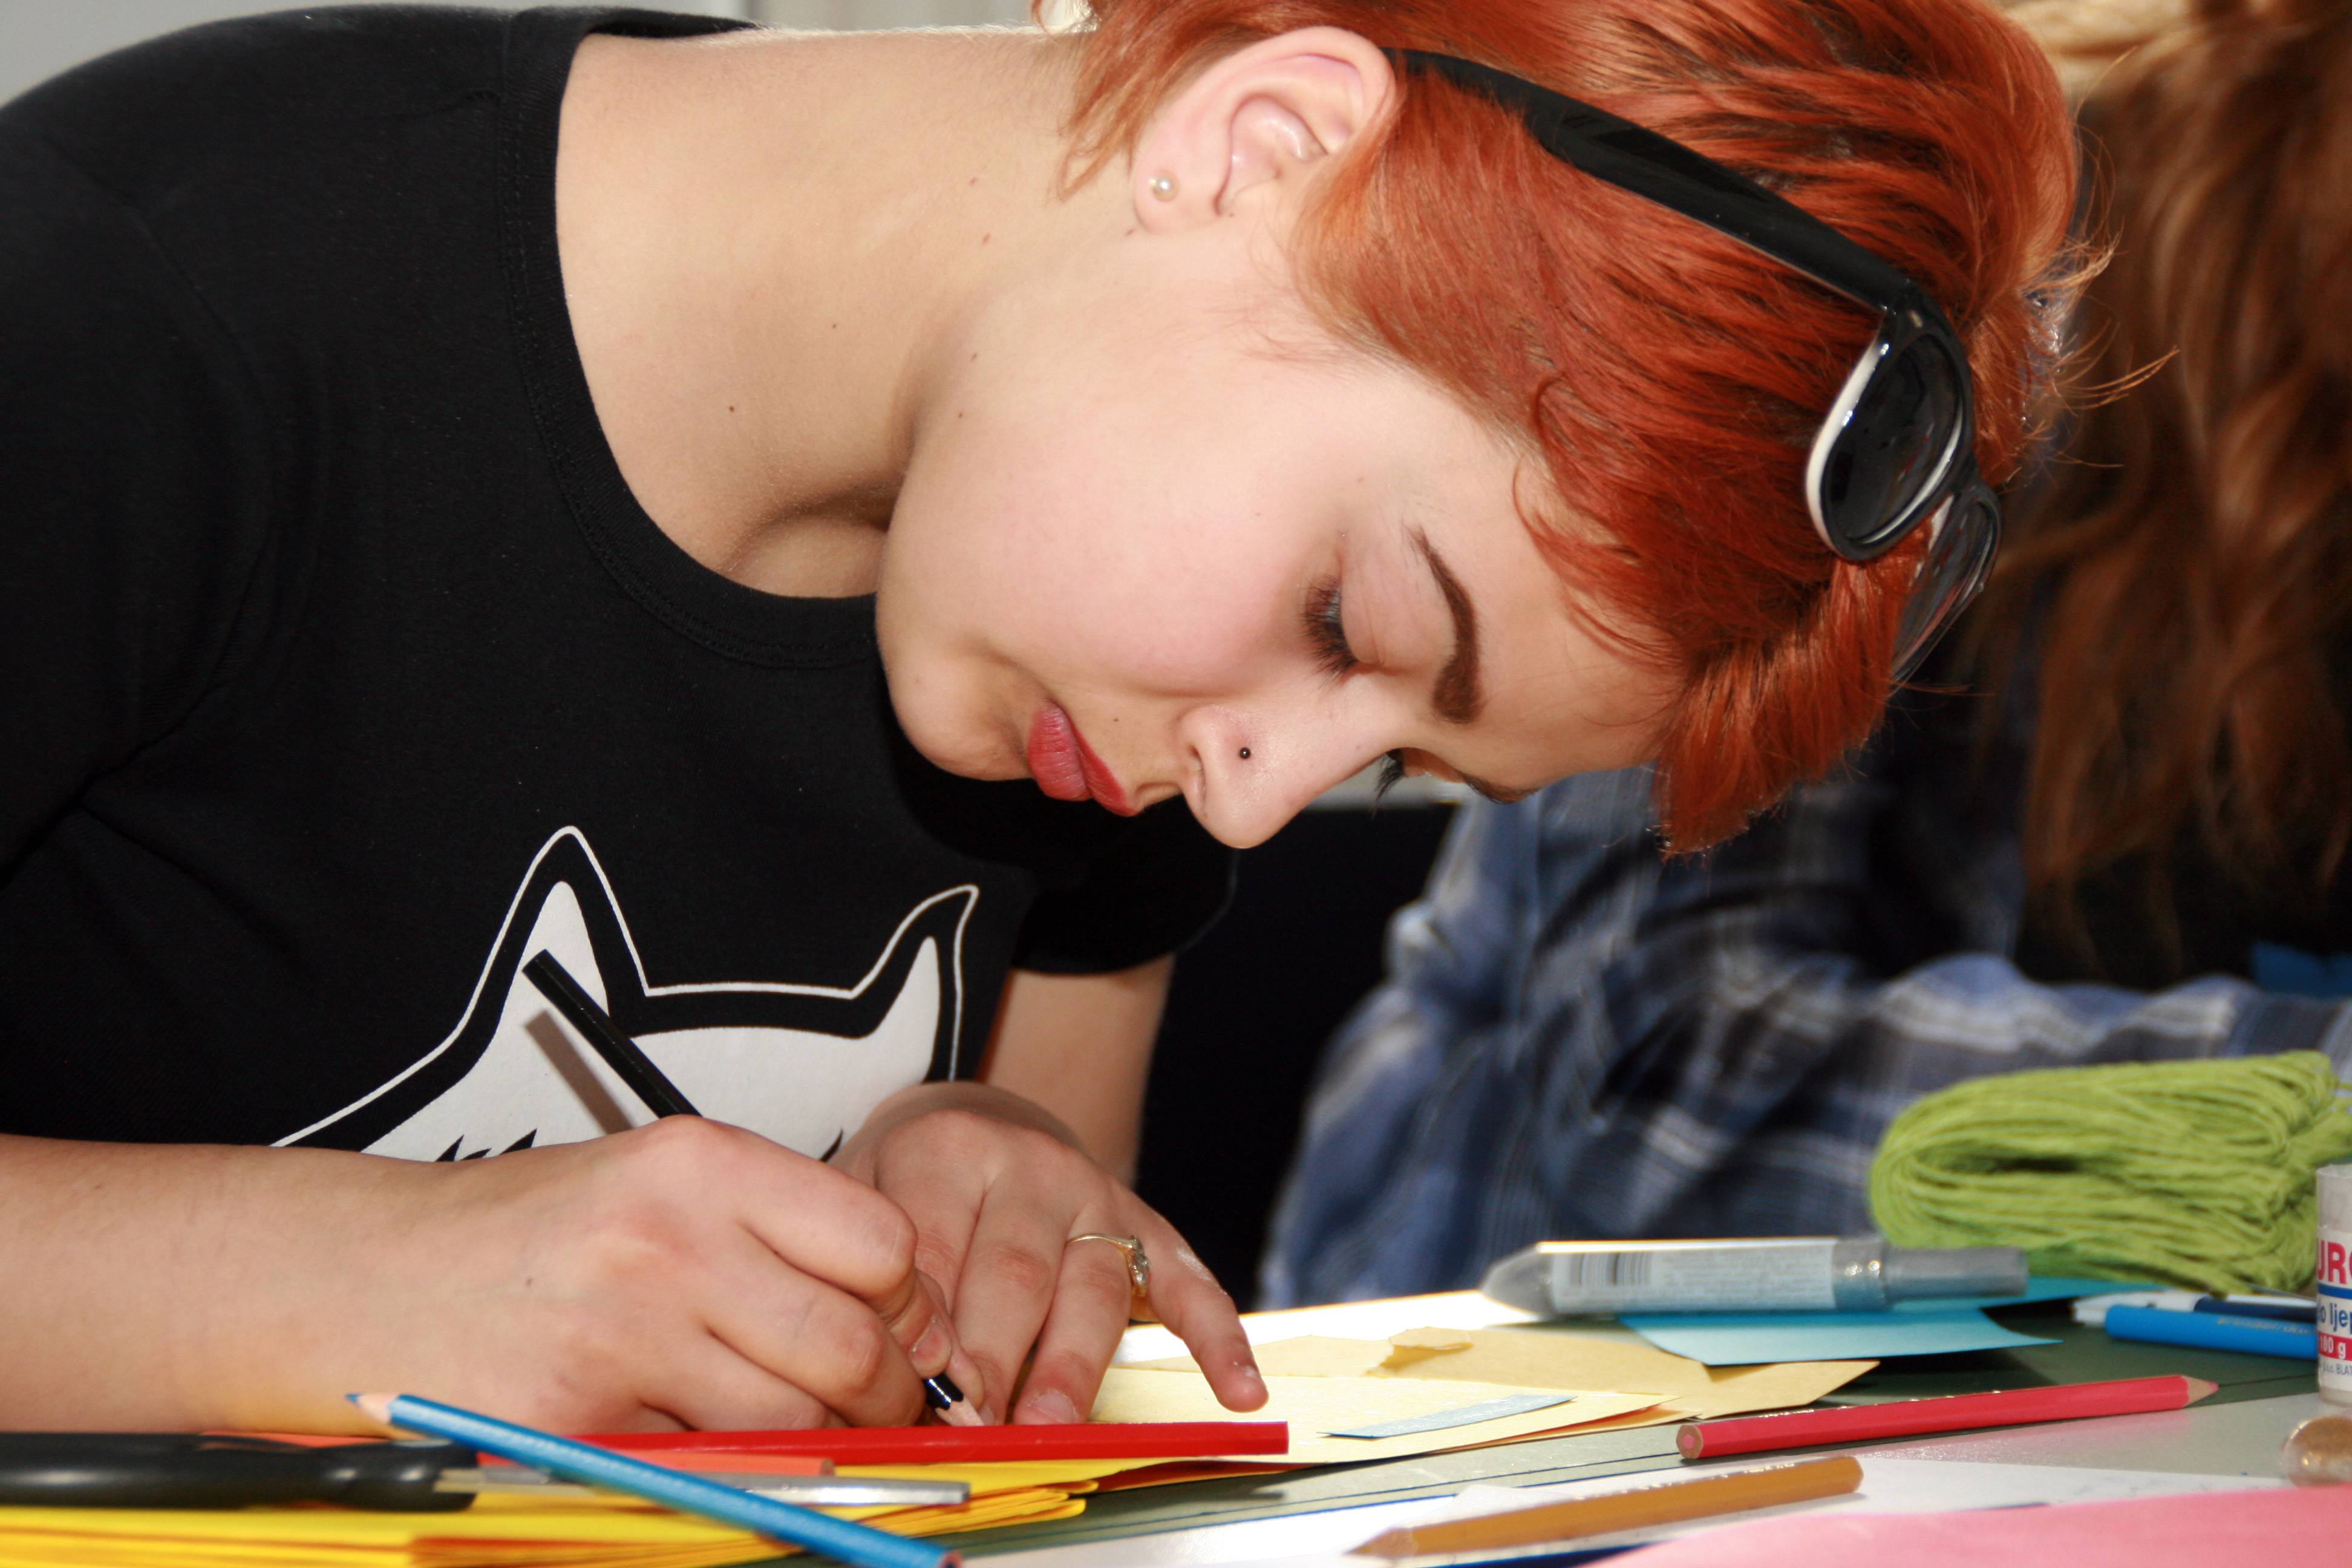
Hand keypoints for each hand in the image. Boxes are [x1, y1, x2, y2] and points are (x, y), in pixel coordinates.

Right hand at [0, 1119, 969, 1432]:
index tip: (894, 1330)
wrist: (361, 1278)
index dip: (903, 1302)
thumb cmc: (528, 1236)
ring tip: (778, 1431)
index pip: (879, 1244)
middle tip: (866, 1409)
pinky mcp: (574, 1423)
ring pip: (789, 1424)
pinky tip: (691, 1446)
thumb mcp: (658, 1188)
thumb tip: (903, 1322)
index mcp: (701, 1163)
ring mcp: (619, 1335)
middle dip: (880, 1397)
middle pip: (849, 1345)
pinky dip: (720, 1477)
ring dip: (809, 1447)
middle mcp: (669, 1239)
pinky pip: (702, 1471)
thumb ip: (775, 1235)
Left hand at [834, 1084, 1264, 1425]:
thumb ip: (864, 1271)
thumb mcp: (861, 1193)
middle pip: (1013, 1274)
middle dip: (993, 1361)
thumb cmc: (909, 1180)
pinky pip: (1188, 1285)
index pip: (933, 1250)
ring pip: (1092, 1288)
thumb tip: (864, 1376)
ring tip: (1051, 1430)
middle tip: (973, 1425)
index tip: (914, 1395)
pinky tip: (1236, 1388)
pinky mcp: (1146, 1226)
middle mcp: (1030, 1164)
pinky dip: (1217, 1340)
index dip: (923, 1330)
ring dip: (1072, 1369)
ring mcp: (1096, 1195)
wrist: (979, 1119)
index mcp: (947, 1149)